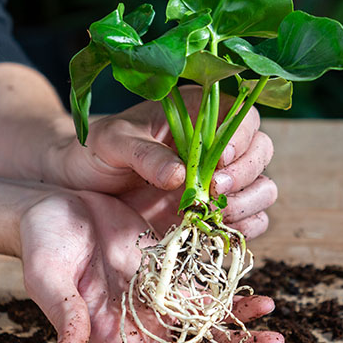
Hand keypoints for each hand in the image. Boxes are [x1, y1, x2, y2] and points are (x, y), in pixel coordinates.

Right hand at [20, 192, 283, 342]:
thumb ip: (66, 314)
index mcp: (113, 336)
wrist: (56, 210)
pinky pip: (208, 292)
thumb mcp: (48, 277)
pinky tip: (261, 300)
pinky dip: (234, 300)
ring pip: (208, 328)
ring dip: (243, 336)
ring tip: (276, 337)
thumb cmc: (43, 245)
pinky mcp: (170, 272)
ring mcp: (159, 299)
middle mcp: (141, 324)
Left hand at [46, 85, 276, 238]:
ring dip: (249, 201)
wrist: (80, 183)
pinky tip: (220, 229)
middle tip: (214, 189)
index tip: (222, 158)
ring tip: (216, 212)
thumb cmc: (95, 151)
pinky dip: (245, 226)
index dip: (242, 136)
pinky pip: (249, 218)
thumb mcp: (112, 143)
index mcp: (196, 113)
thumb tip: (180, 175)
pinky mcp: (212, 210)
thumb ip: (144, 154)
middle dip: (245, 173)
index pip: (242, 116)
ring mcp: (217, 179)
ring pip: (262, 186)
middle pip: (260, 151)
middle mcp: (214, 145)